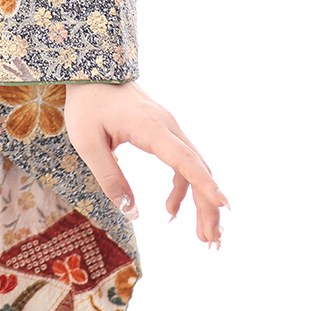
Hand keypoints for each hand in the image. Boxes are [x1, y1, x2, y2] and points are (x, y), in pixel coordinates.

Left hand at [63, 80, 228, 247]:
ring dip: (200, 199)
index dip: (205, 184)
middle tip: (211, 241)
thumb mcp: (88, 143)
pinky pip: (181, 159)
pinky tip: (172, 208)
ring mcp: (167, 125)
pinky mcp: (162, 129)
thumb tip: (133, 213)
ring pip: (193, 164)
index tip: (224, 205)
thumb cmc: (87, 104)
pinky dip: (183, 185)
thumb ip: (109, 178)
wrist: (89, 69)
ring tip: (201, 235)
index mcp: (150, 127)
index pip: (184, 159)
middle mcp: (166, 125)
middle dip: (208, 204)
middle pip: (197, 167)